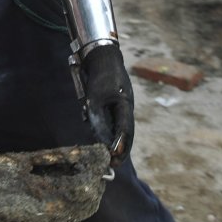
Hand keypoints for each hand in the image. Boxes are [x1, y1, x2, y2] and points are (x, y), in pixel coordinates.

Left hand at [81, 44, 134, 167]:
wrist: (103, 57)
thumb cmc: (100, 76)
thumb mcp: (95, 97)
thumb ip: (97, 117)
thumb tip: (99, 138)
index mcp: (125, 105)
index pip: (125, 129)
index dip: (120, 144)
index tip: (115, 156)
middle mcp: (126, 108)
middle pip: (126, 133)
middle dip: (121, 149)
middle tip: (113, 164)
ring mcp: (122, 107)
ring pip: (120, 129)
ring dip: (116, 143)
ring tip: (112, 158)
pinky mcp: (115, 106)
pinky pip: (114, 123)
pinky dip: (110, 133)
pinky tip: (105, 141)